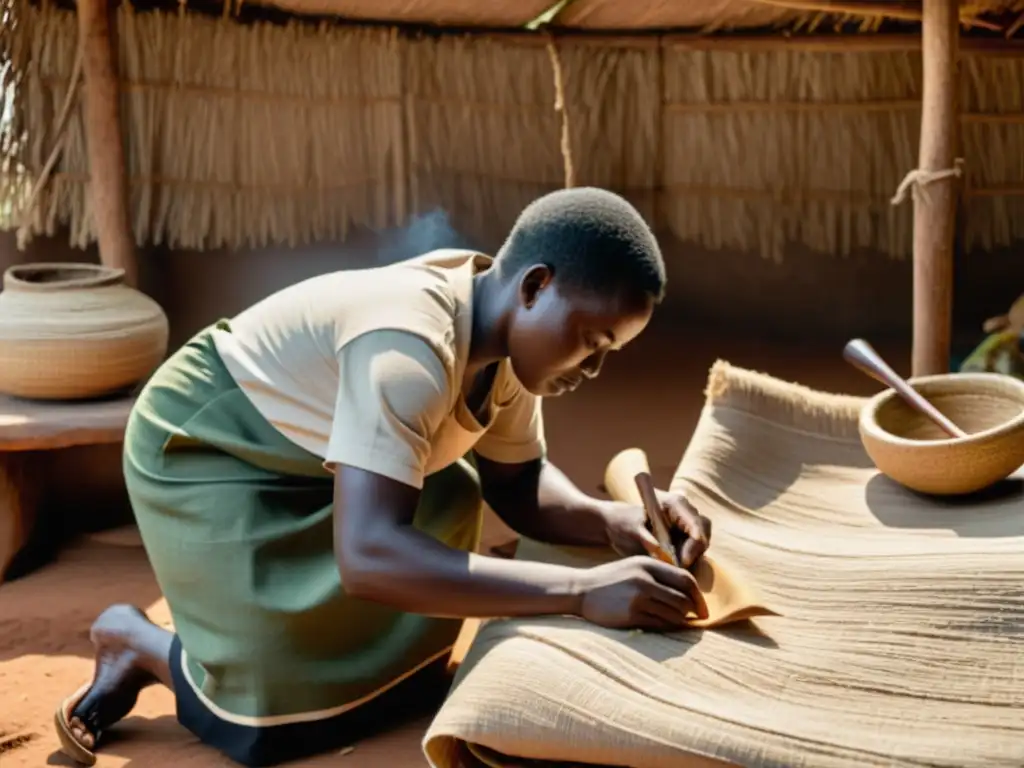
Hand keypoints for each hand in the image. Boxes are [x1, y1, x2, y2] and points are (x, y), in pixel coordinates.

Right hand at [577, 555, 708, 629]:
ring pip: (673, 614)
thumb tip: (688, 592)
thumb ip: (658, 574)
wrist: (582, 590)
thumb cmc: (611, 579)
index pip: (685, 579)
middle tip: (694, 618)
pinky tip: (663, 624)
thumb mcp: (634, 566)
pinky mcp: (630, 614)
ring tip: (677, 621)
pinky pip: (659, 624)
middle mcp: (644, 580)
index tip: (702, 607)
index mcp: (648, 565)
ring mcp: (637, 598)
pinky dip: (666, 626)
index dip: (698, 596)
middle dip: (692, 611)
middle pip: (683, 599)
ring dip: (679, 620)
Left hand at [603, 490, 711, 568]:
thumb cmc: (622, 521)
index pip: (696, 524)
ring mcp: (686, 523)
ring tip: (673, 566)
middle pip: (703, 533)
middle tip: (680, 567)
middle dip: (695, 552)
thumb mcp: (631, 529)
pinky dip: (686, 559)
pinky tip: (672, 566)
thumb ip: (644, 537)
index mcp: (675, 503)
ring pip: (701, 543)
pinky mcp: (683, 536)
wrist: (616, 523)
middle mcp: (685, 512)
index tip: (683, 561)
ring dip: (691, 557)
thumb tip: (658, 549)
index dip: (694, 544)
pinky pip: (693, 550)